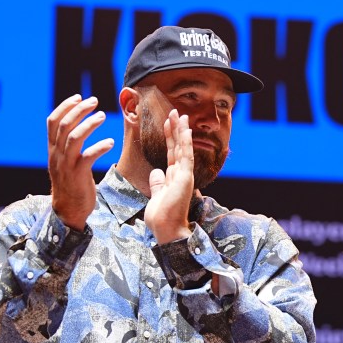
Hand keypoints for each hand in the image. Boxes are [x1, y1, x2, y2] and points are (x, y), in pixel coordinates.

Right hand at [47, 95, 114, 230]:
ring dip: (89, 124)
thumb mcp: (64, 162)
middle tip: (95, 101)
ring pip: (74, 137)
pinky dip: (99, 147)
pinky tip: (110, 142)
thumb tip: (75, 128)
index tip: (79, 97)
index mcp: (52, 150)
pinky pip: (88, 157)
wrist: (68, 210)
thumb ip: (66, 146)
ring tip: (103, 116)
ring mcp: (66, 165)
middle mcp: (56, 154)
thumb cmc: (71, 185)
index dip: (65, 106)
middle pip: (64, 125)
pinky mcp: (77, 175)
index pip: (52, 121)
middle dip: (80, 110)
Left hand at [144, 107, 194, 243]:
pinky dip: (185, 142)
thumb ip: (158, 183)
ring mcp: (184, 176)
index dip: (170, 138)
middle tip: (175, 112)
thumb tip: (157, 172)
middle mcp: (181, 175)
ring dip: (181, 131)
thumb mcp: (156, 196)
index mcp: (174, 178)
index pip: (172, 153)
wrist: (167, 230)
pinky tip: (185, 129)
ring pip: (183, 148)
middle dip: (176, 129)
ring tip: (180, 115)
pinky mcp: (185, 178)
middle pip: (178, 147)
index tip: (168, 123)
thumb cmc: (161, 218)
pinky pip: (185, 156)